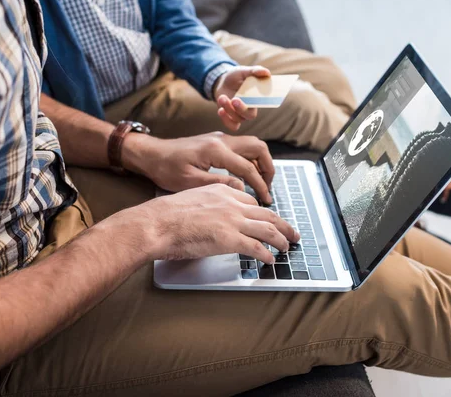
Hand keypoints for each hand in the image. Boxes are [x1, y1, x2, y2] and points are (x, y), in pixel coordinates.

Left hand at [122, 131, 274, 203]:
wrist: (151, 154)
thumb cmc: (166, 169)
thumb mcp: (190, 182)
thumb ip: (219, 184)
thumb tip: (242, 189)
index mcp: (216, 150)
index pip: (248, 167)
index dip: (260, 185)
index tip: (266, 199)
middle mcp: (222, 140)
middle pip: (258, 148)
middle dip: (268, 168)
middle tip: (268, 188)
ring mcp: (220, 138)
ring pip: (253, 145)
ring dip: (261, 162)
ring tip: (261, 183)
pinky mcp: (217, 141)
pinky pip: (242, 147)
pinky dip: (251, 160)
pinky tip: (247, 177)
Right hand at [138, 184, 299, 262]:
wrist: (158, 223)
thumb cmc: (167, 214)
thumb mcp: (192, 197)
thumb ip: (208, 203)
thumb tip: (212, 215)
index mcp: (222, 191)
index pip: (251, 202)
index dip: (263, 214)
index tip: (269, 220)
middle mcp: (232, 204)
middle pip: (267, 214)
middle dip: (283, 225)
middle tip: (292, 233)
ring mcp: (232, 221)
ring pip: (267, 230)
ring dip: (281, 240)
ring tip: (287, 247)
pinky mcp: (229, 239)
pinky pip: (256, 248)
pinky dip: (266, 255)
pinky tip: (270, 260)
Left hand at [214, 65, 271, 130]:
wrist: (222, 82)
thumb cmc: (236, 76)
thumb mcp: (244, 71)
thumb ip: (255, 71)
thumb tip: (267, 72)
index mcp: (257, 98)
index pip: (264, 104)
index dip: (262, 103)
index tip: (254, 96)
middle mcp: (250, 108)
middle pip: (250, 115)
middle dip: (242, 109)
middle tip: (235, 99)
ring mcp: (240, 115)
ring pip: (238, 119)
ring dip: (229, 109)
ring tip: (222, 97)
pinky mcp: (231, 118)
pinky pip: (231, 125)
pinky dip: (226, 120)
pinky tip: (220, 110)